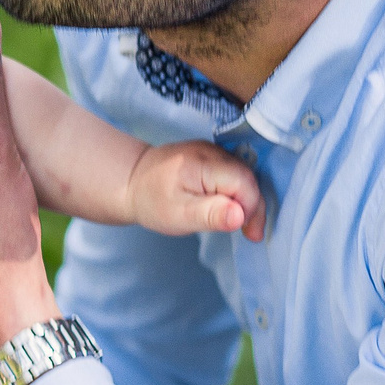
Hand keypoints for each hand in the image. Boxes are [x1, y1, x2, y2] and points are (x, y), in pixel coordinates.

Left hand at [127, 140, 264, 240]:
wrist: (131, 181)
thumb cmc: (152, 202)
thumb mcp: (179, 215)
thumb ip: (210, 215)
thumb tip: (240, 216)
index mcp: (202, 163)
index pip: (243, 182)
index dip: (252, 209)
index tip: (250, 234)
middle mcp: (210, 150)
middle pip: (247, 177)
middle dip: (253, 207)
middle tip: (250, 234)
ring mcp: (211, 150)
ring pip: (243, 175)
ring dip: (247, 200)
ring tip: (243, 225)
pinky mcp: (210, 155)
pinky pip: (234, 172)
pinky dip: (238, 192)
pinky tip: (232, 209)